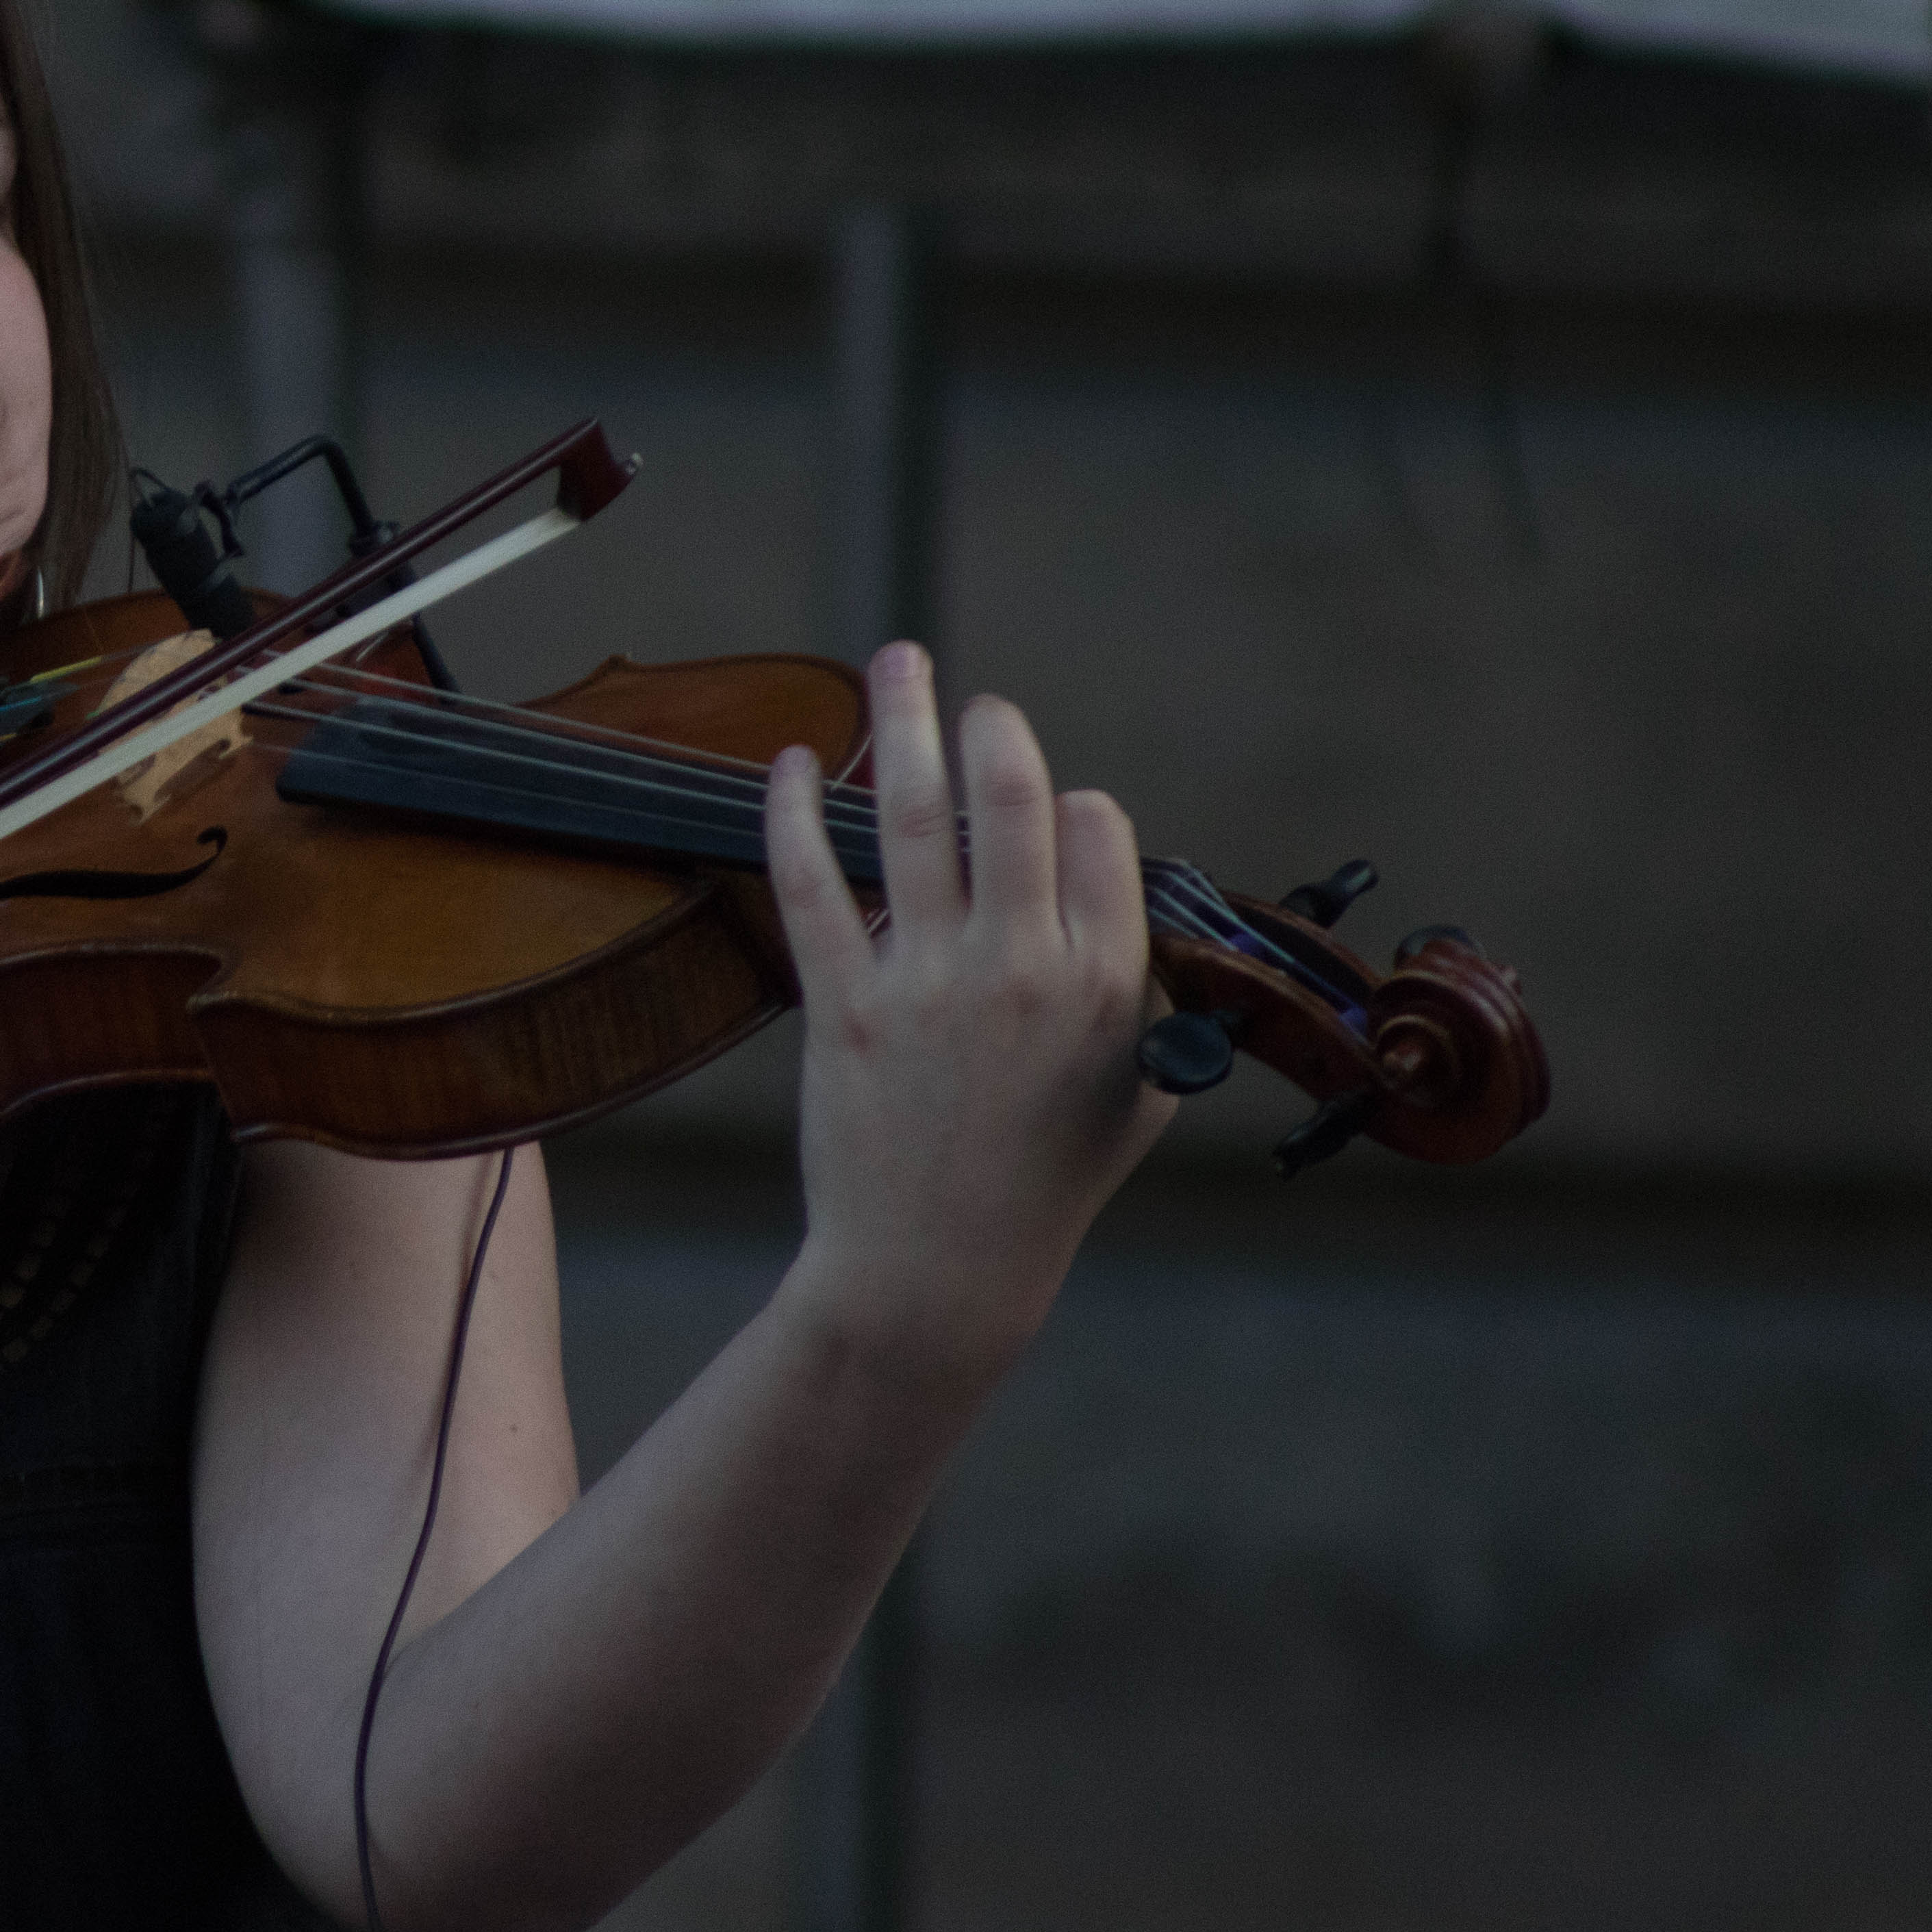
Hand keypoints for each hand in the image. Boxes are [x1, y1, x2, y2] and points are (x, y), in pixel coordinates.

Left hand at [763, 642, 1169, 1376]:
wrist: (940, 1269)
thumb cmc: (1044, 1183)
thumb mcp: (1139, 1094)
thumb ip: (1144, 998)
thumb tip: (1127, 909)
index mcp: (1108, 983)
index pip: (1094, 834)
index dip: (1070, 806)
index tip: (1048, 803)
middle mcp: (1024, 970)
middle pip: (1012, 800)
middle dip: (992, 727)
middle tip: (971, 696)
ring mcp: (930, 984)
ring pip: (913, 820)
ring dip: (903, 723)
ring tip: (895, 662)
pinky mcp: (845, 1008)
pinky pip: (813, 886)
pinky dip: (792, 813)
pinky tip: (786, 764)